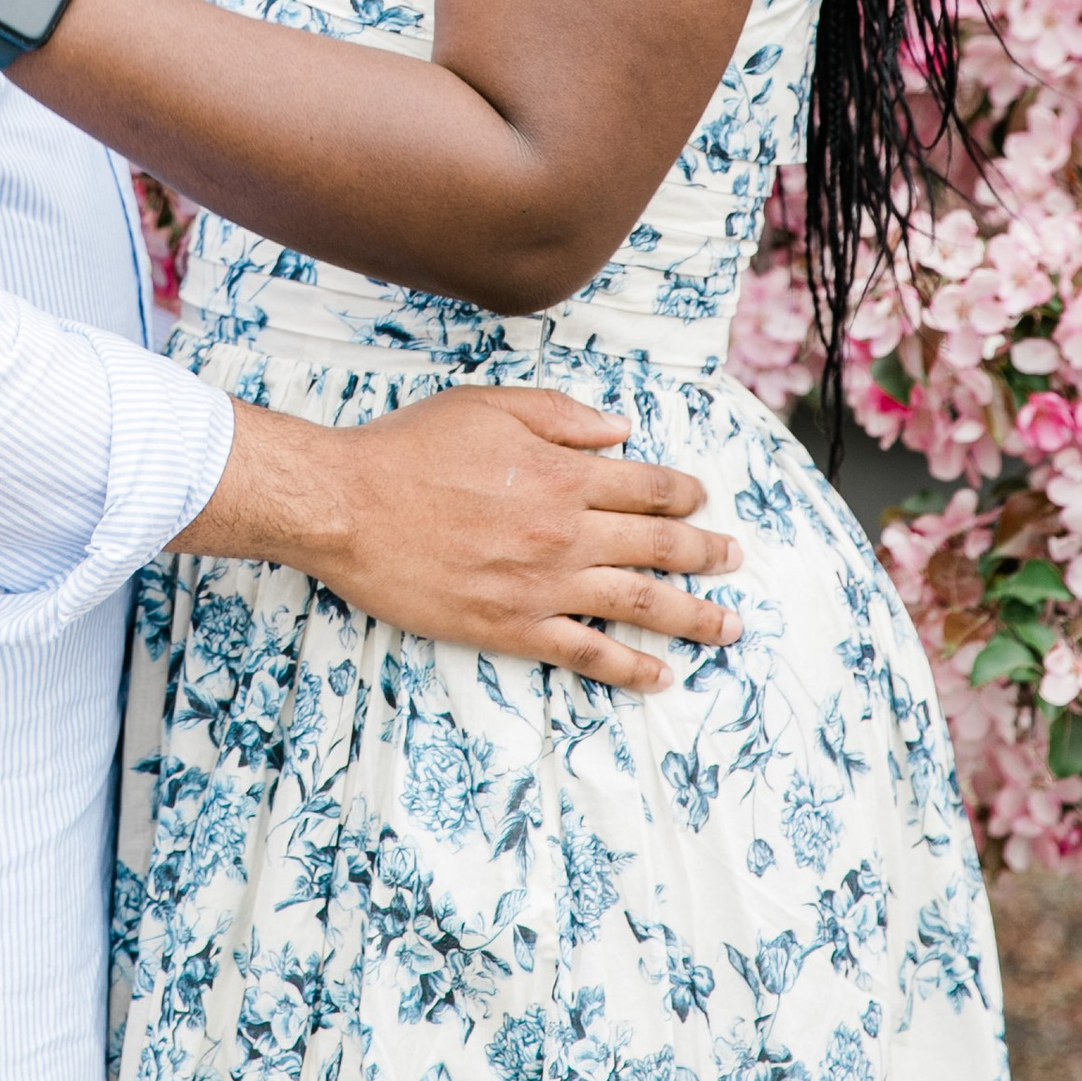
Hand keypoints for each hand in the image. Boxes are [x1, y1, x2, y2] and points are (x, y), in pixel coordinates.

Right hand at [191, 387, 734, 689]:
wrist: (347, 506)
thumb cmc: (409, 448)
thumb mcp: (488, 405)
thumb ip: (560, 416)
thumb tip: (620, 431)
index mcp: (563, 472)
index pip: (649, 485)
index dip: (684, 493)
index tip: (701, 500)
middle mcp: (566, 530)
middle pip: (660, 544)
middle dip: (706, 553)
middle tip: (734, 560)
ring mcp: (543, 584)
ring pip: (640, 602)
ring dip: (693, 615)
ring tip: (728, 627)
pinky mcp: (512, 626)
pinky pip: (587, 652)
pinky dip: (630, 666)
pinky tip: (660, 675)